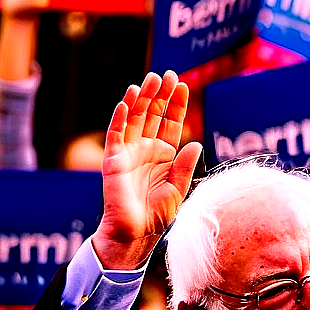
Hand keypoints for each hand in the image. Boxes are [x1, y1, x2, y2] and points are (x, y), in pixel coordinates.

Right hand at [93, 71, 202, 268]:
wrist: (135, 234)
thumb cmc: (157, 217)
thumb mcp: (177, 191)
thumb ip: (185, 168)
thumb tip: (196, 144)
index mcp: (164, 156)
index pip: (170, 124)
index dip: (176, 106)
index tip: (183, 86)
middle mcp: (146, 150)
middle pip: (153, 115)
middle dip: (160, 95)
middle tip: (167, 75)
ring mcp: (129, 153)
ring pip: (134, 118)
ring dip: (142, 99)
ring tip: (150, 80)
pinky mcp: (113, 160)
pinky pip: (116, 134)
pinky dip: (120, 116)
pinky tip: (127, 100)